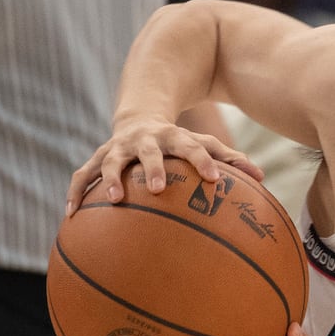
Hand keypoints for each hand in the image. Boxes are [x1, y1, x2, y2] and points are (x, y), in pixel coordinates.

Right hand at [65, 116, 260, 215]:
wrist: (140, 120)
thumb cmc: (180, 143)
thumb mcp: (204, 145)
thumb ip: (231, 160)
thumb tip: (263, 178)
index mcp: (175, 137)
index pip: (194, 147)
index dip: (204, 161)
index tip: (215, 179)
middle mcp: (145, 140)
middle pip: (149, 151)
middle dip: (152, 167)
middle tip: (157, 188)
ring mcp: (118, 147)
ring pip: (110, 160)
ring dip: (108, 178)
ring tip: (112, 199)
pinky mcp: (97, 156)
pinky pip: (81, 175)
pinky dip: (75, 192)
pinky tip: (71, 215)